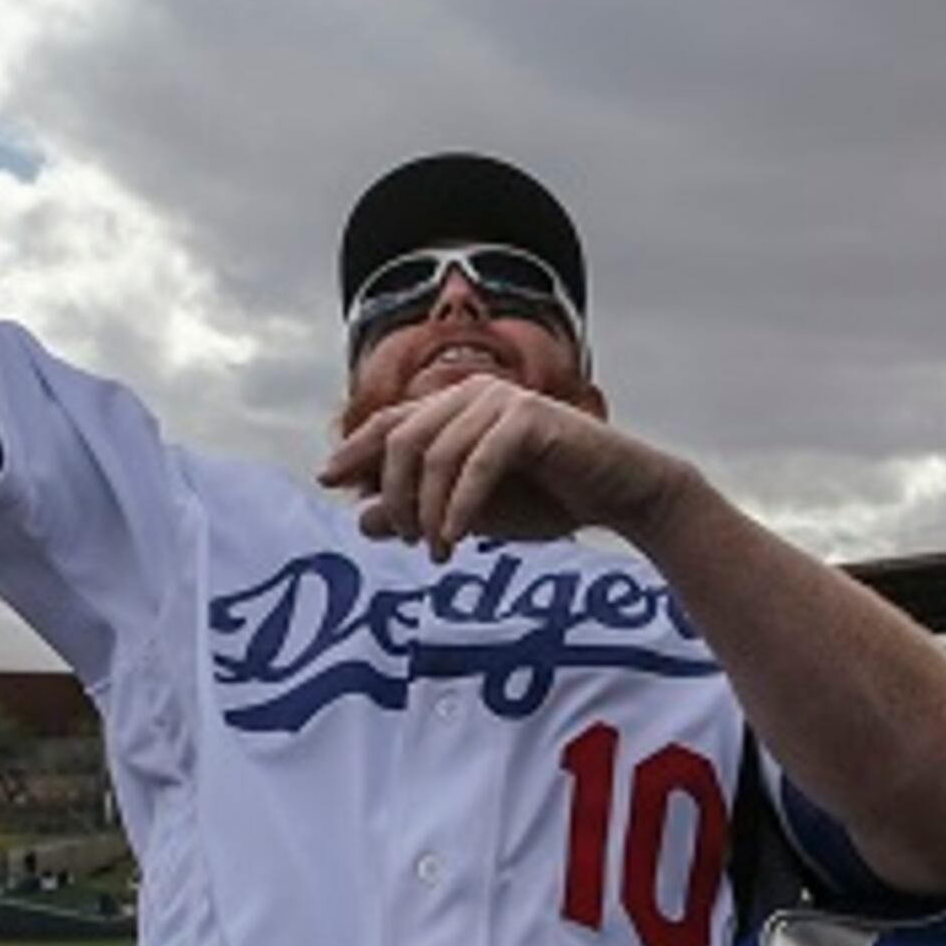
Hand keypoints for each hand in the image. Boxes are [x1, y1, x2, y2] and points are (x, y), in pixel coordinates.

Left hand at [317, 377, 681, 561]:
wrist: (619, 495)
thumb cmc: (545, 500)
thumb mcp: (470, 513)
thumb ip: (420, 510)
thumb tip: (362, 519)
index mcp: (455, 409)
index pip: (390, 423)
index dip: (355, 449)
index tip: (326, 480)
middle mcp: (473, 395)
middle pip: (403, 438)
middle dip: (396, 494)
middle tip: (408, 540)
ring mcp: (502, 401)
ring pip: (437, 454)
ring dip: (430, 509)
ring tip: (437, 551)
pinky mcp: (530, 418)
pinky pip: (477, 463)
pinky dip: (461, 505)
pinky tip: (457, 538)